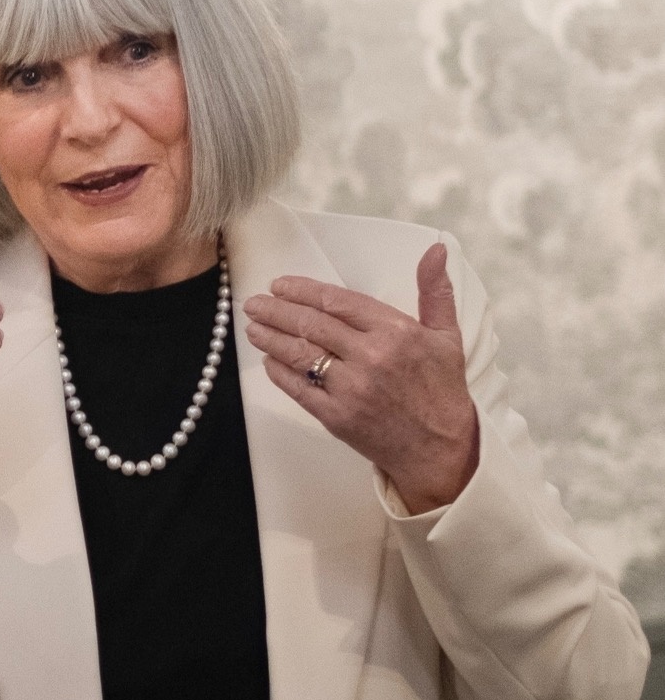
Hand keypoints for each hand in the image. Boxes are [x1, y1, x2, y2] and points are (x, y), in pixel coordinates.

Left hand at [243, 243, 477, 514]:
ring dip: (271, 338)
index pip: (337, 301)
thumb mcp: (447, 335)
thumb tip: (436, 249)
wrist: (441, 450)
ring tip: (252, 327)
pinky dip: (280, 372)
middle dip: (276, 311)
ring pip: (300, 354)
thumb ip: (435, 290)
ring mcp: (351, 388)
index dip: (302, 290)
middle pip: (311, 324)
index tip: (280, 285)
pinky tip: (268, 360)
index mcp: (395, 332)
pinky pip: (299, 388)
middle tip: (254, 304)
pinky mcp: (337, 417)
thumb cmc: (442, 390)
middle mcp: (371, 357)